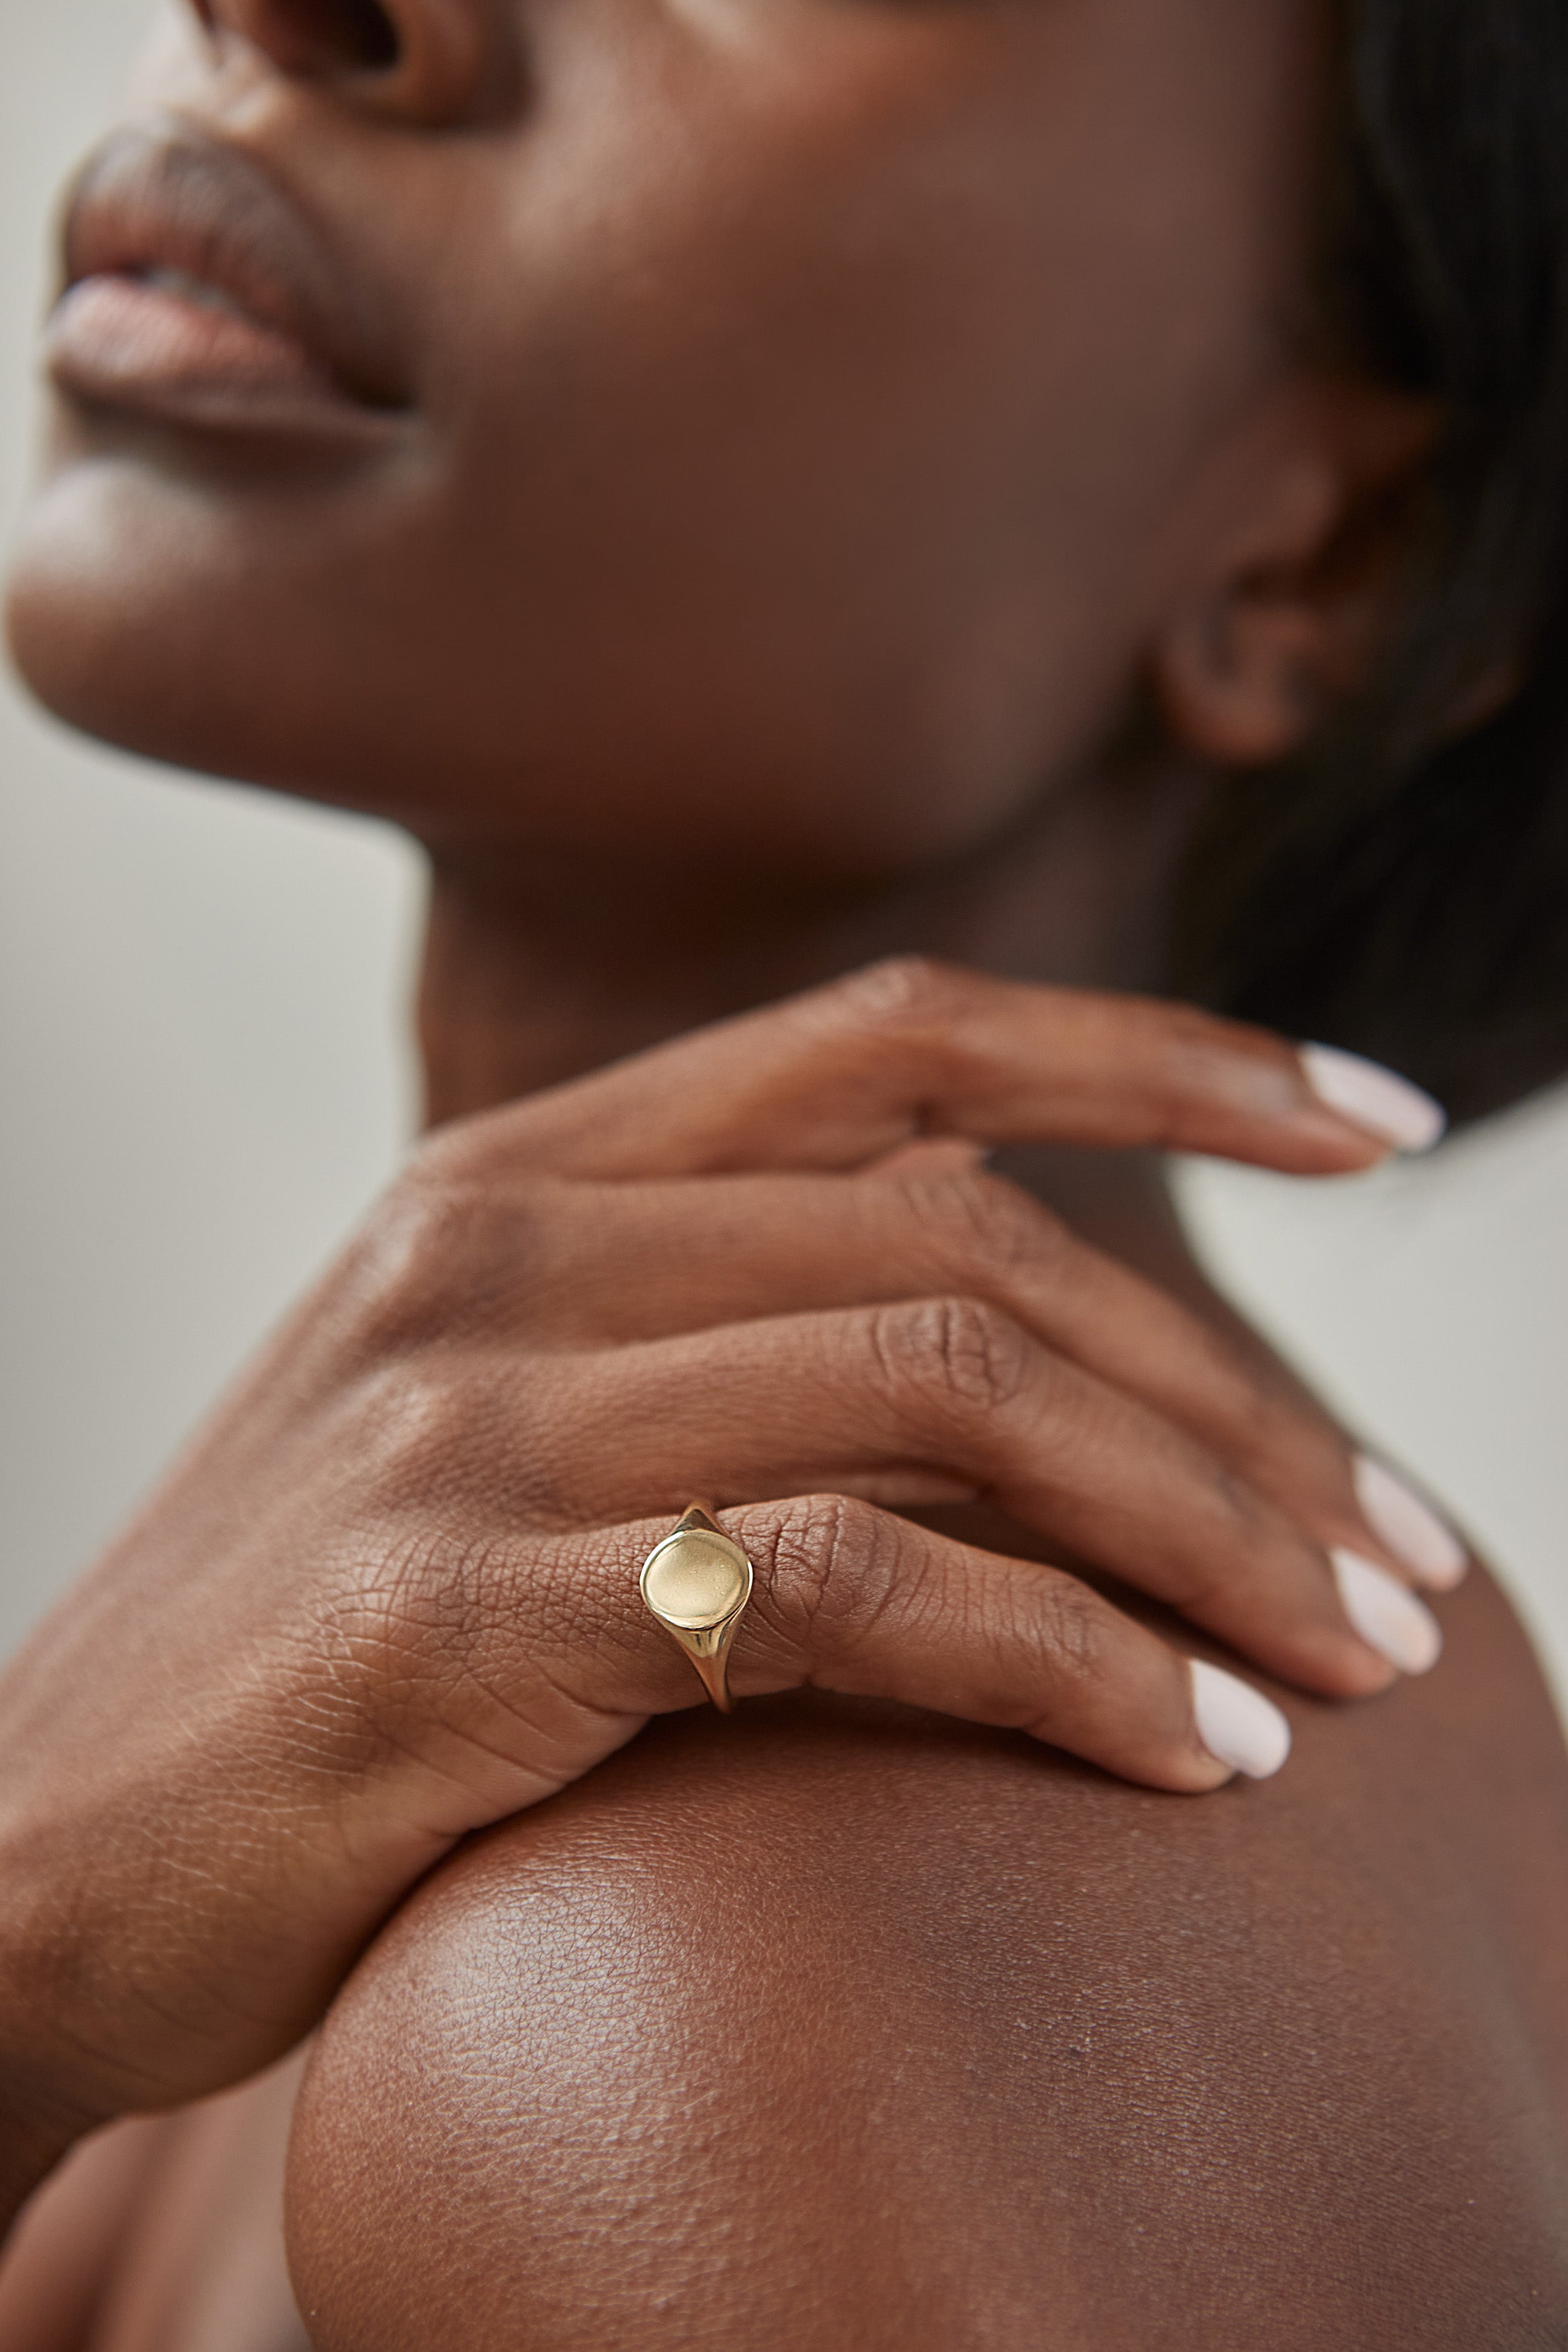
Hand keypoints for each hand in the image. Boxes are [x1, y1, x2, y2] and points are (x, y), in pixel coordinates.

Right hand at [0, 961, 1459, 2204]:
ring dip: (1200, 1533)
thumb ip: (701, 1334)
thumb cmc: (309, 1650)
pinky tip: (1196, 1761)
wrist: (30, 1848)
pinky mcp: (461, 1619)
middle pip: (972, 1242)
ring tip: (1353, 1664)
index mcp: (515, 1171)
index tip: (1371, 1119)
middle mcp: (496, 1247)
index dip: (1163, 1054)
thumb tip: (1014, 1359)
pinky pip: (853, 1590)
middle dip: (1234, 1404)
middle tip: (1402, 1557)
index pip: (896, 1039)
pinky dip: (1065, 1669)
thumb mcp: (492, 1423)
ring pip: (950, 1390)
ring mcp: (469, 1419)